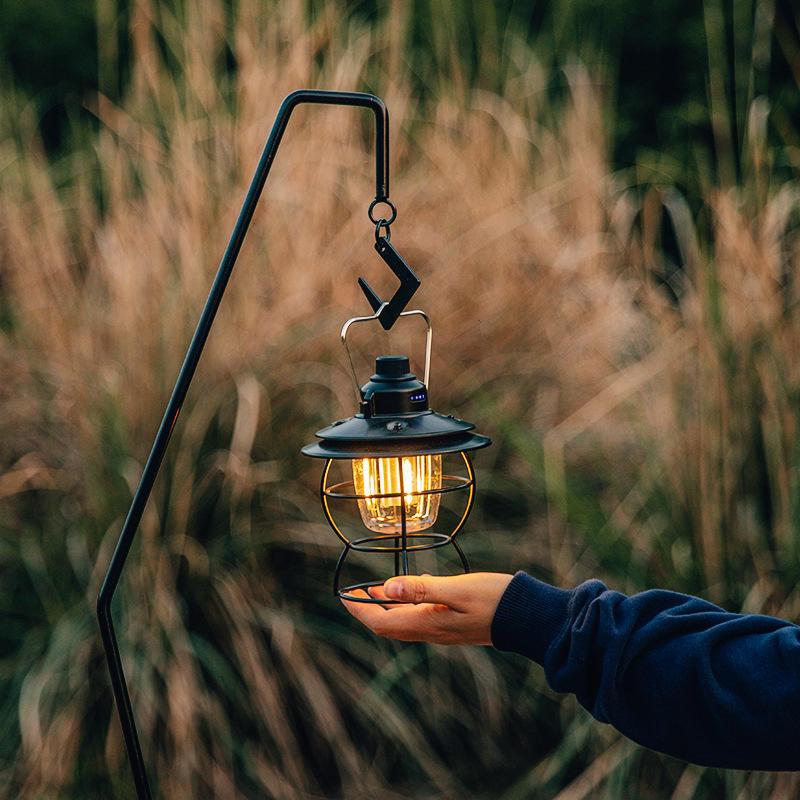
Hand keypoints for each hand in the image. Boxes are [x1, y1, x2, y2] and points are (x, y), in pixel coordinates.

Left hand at [341, 572, 512, 644]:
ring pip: (403, 623)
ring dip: (386, 609)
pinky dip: (405, 606)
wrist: (528, 619)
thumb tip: (387, 587)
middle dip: (368, 611)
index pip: (382, 622)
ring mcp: (443, 631)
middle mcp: (431, 632)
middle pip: (389, 627)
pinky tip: (408, 590)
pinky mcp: (453, 625)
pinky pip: (419, 619)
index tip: (344, 595)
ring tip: (373, 590)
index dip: (360, 609)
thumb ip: (422, 589)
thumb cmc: (495, 600)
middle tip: (354, 593)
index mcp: (427, 624)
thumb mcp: (457, 589)